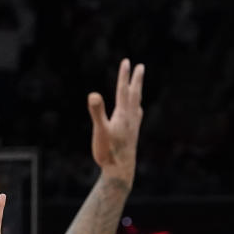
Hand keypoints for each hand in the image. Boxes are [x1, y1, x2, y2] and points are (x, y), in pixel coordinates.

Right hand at [88, 58, 144, 183]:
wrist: (120, 172)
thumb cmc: (108, 152)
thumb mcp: (100, 131)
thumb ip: (97, 112)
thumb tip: (93, 94)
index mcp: (122, 115)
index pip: (123, 91)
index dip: (124, 76)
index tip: (126, 61)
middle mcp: (130, 118)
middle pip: (134, 95)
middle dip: (136, 80)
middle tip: (140, 67)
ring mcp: (132, 127)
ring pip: (136, 105)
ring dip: (137, 94)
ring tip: (138, 87)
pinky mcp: (132, 136)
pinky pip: (136, 118)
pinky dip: (137, 109)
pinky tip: (137, 112)